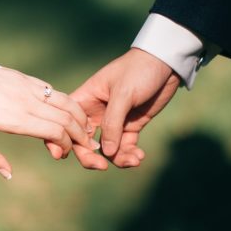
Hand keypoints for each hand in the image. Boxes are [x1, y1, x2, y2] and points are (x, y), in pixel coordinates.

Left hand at [0, 67, 99, 179]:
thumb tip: (8, 175)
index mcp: (15, 119)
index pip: (55, 131)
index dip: (66, 145)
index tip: (61, 154)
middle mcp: (26, 102)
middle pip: (66, 118)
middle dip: (81, 134)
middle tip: (86, 146)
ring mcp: (28, 87)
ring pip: (65, 101)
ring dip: (79, 117)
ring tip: (86, 129)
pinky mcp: (26, 78)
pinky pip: (53, 91)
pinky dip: (67, 103)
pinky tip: (69, 112)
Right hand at [68, 48, 180, 168]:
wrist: (166, 63)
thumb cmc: (138, 70)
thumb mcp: (123, 93)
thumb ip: (112, 123)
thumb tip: (106, 153)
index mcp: (85, 99)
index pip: (67, 123)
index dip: (64, 139)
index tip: (66, 155)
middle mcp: (96, 113)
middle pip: (84, 142)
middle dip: (91, 157)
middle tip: (102, 167)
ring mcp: (114, 121)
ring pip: (107, 149)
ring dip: (117, 158)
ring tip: (133, 160)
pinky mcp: (131, 126)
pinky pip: (125, 147)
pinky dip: (130, 154)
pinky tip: (139, 156)